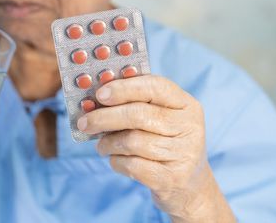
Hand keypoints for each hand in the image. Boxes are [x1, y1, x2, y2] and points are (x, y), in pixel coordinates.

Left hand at [77, 75, 234, 222]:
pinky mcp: (172, 178)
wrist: (191, 188)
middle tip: (84, 122)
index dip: (125, 88)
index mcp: (187, 105)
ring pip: (132, 141)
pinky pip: (132, 165)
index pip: (156, 86)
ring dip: (108, 142)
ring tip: (101, 145)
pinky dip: (116, 161)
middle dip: (105, 117)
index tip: (99, 94)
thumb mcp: (163, 119)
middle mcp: (189, 127)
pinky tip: (115, 159)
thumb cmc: (167, 144)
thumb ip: (137, 104)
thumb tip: (97, 99)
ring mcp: (183, 154)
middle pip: (139, 114)